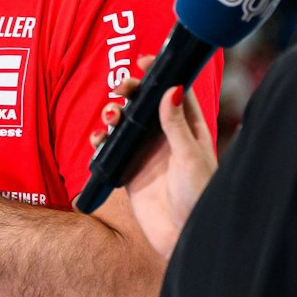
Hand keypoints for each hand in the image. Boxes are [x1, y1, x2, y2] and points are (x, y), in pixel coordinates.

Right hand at [91, 55, 215, 260]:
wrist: (183, 235)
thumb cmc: (198, 194)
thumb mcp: (189, 156)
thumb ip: (175, 124)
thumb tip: (169, 89)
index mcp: (188, 129)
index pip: (173, 92)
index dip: (159, 74)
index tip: (144, 61)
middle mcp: (166, 138)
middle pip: (144, 104)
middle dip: (130, 92)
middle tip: (121, 88)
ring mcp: (146, 154)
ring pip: (124, 124)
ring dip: (113, 115)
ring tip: (110, 117)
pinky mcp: (128, 171)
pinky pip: (110, 149)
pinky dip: (101, 141)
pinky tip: (98, 139)